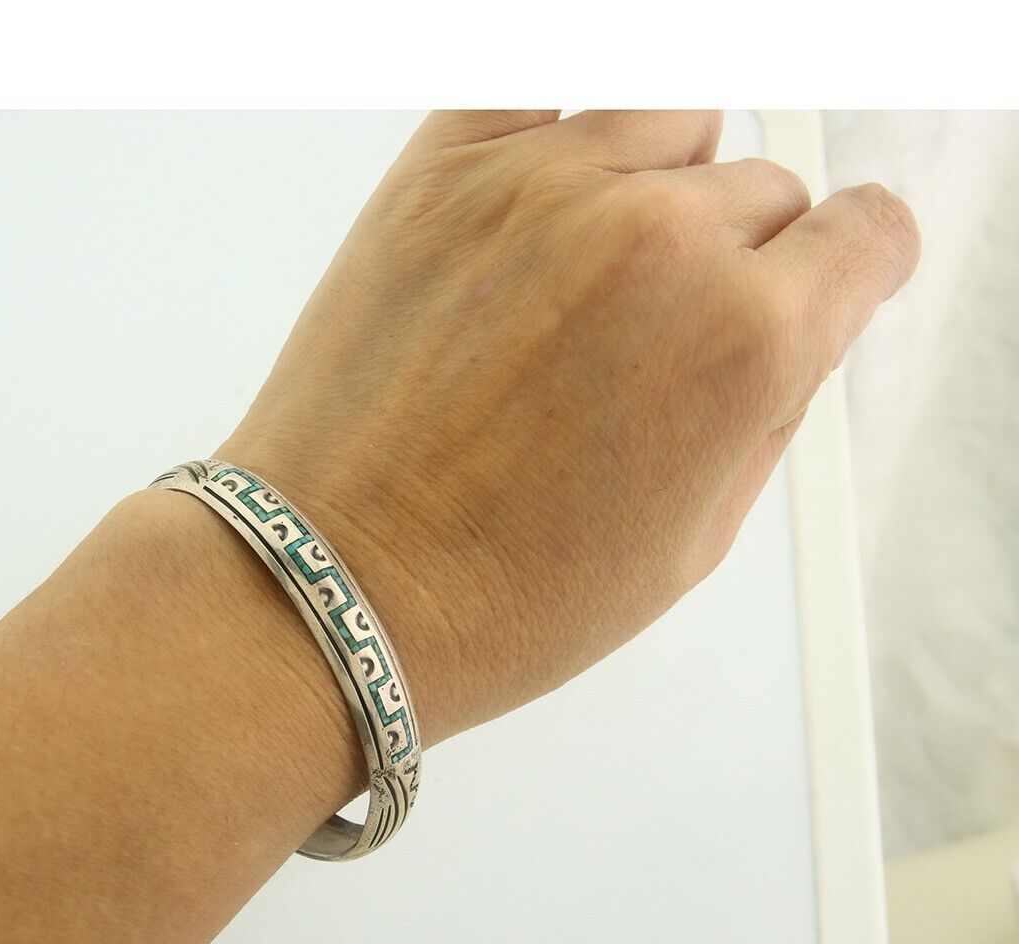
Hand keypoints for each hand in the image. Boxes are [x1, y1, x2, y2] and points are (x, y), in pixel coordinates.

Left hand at [221, 110, 919, 740]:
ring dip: (658, 188)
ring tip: (591, 283)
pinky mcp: (442, 171)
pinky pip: (547, 94)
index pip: (867, 232)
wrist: (331, 584)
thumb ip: (767, 410)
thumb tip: (798, 327)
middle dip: (736, 261)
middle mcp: (659, 240)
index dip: (848, 268)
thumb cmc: (492, 595)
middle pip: (762, 190)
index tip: (820, 281)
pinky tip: (539, 213)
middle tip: (655, 342)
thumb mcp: (690, 543)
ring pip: (671, 123)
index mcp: (746, 341)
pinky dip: (561, 138)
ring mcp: (543, 189)